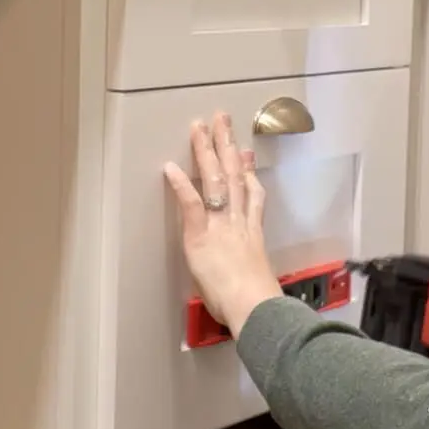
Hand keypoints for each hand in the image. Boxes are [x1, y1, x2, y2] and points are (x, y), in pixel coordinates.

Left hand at [164, 114, 283, 336]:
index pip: (252, 196)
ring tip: (201, 127)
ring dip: (207, 151)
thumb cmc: (256, 305)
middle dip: (227, 145)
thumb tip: (251, 275)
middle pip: (235, 175)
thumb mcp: (257, 279)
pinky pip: (191, 204)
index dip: (249, 172)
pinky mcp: (201, 236)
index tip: (246, 153)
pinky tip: (170, 167)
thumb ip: (250, 269)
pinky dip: (181, 185)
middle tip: (222, 120)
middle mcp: (239, 223)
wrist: (255, 308)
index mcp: (252, 234)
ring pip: (216, 180)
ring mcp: (221, 226)